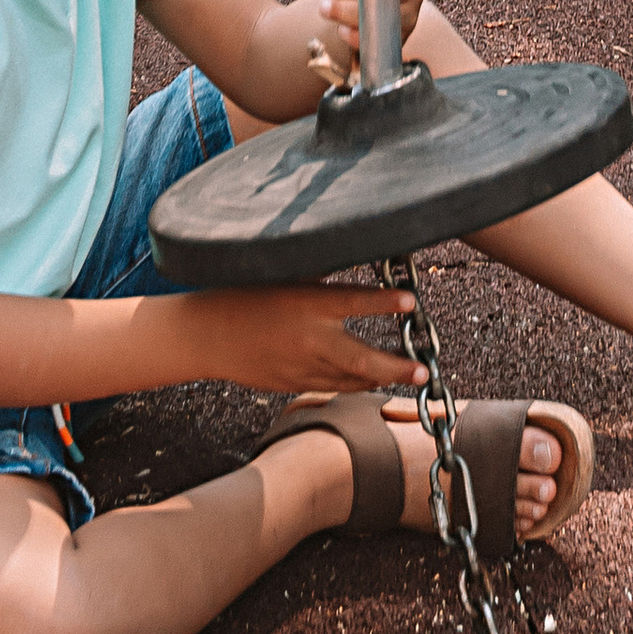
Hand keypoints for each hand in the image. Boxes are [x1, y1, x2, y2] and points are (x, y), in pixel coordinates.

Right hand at [187, 276, 421, 400]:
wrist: (209, 335)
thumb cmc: (245, 295)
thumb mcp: (286, 273)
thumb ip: (323, 269)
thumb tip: (355, 248)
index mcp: (308, 304)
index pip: (356, 302)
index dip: (385, 302)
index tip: (411, 301)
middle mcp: (310, 339)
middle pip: (364, 359)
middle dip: (397, 365)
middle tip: (424, 367)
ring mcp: (303, 367)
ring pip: (352, 379)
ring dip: (380, 377)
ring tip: (407, 372)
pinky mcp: (294, 383)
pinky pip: (331, 386)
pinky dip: (353, 383)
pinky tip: (369, 379)